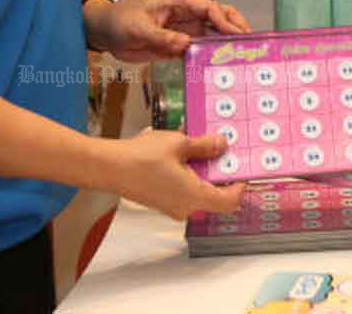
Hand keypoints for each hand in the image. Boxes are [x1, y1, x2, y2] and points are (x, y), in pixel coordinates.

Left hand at [88, 0, 250, 62]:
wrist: (103, 32)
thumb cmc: (118, 20)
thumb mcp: (138, 28)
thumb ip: (162, 36)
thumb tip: (186, 43)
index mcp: (179, 2)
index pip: (209, 8)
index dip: (225, 21)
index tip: (236, 34)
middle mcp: (186, 15)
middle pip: (218, 18)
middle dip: (235, 28)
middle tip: (249, 43)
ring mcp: (183, 31)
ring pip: (212, 35)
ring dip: (225, 45)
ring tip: (240, 57)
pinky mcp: (177, 46)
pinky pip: (198, 51)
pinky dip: (209, 57)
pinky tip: (219, 67)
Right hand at [108, 130, 243, 219]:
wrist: (108, 167)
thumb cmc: (141, 158)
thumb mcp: (179, 143)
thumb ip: (204, 146)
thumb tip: (222, 145)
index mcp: (194, 196)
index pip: (229, 202)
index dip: (240, 186)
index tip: (243, 169)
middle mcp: (185, 207)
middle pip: (214, 195)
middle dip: (219, 171)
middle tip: (220, 149)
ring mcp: (171, 206)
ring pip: (198, 190)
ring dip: (201, 170)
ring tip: (196, 145)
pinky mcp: (161, 201)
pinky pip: (183, 189)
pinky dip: (187, 173)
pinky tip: (179, 153)